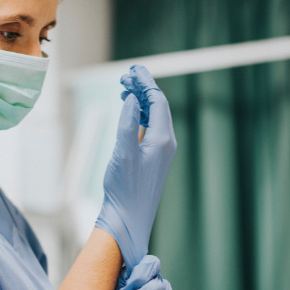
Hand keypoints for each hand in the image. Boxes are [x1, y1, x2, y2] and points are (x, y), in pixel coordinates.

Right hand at [95, 65, 176, 268]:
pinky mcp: (153, 159)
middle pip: (158, 106)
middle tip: (127, 75)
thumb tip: (134, 99)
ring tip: (125, 88)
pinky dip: (140, 114)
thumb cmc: (125, 189)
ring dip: (141, 100)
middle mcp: (166, 143)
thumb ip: (128, 122)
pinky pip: (151, 127)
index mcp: (162, 139)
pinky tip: (130, 112)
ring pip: (155, 116)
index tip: (134, 69)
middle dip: (144, 88)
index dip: (146, 83)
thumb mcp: (122, 152)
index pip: (158, 101)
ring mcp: (161, 151)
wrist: (128, 219)